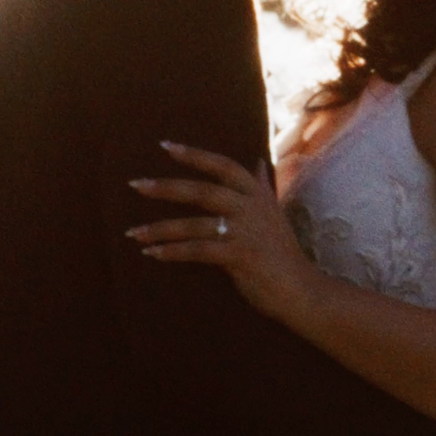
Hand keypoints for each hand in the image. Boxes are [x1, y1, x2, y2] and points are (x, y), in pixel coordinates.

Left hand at [129, 142, 321, 325]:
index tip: (166, 146)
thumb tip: (258, 161)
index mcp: (258, 195)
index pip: (224, 166)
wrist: (301, 289)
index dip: (195, 155)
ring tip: (134, 233)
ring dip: (160, 229)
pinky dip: (173, 252)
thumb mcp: (274, 213)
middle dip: (166, 188)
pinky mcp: (240, 256)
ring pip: (194, 225)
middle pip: (202, 190)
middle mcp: (252, 208)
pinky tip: (153, 254)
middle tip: (135, 185)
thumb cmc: (282, 253)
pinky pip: (198, 251)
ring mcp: (246, 232)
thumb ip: (261, 187)